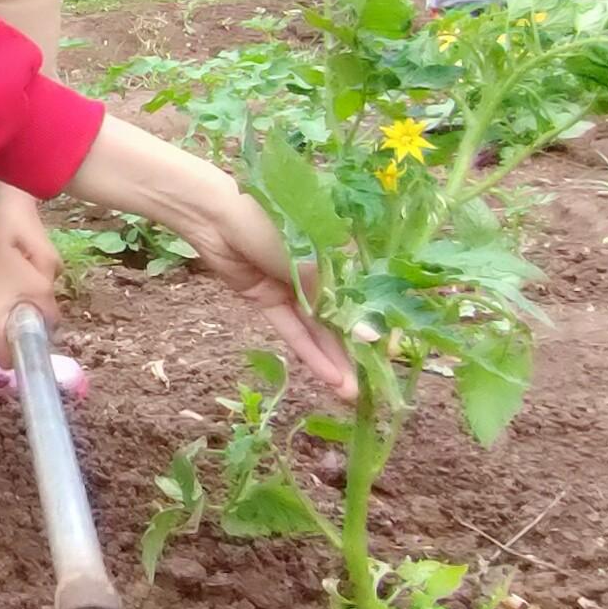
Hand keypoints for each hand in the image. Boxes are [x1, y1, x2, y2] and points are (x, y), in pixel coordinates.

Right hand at [0, 179, 60, 360]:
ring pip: (0, 326)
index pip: (8, 362)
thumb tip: (52, 327)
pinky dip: (5, 306)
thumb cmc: (8, 266)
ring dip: (14, 315)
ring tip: (25, 292)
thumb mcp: (40, 289)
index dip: (24, 356)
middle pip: (5, 342)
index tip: (36, 341)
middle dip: (22, 331)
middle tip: (37, 309)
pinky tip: (11, 284)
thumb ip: (50, 315)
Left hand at [182, 189, 358, 405]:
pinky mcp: (269, 299)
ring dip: (332, 359)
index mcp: (336, 254)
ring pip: (316, 329)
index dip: (376, 327)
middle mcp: (318, 273)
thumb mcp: (311, 259)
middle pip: (340, 318)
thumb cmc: (271, 221)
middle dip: (354, 352)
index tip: (389, 356)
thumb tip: (370, 336)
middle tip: (371, 386)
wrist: (218, 215)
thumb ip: (337, 300)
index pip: (363, 297)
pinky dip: (307, 351)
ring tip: (350, 392)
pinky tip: (327, 375)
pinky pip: (292, 329)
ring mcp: (293, 287)